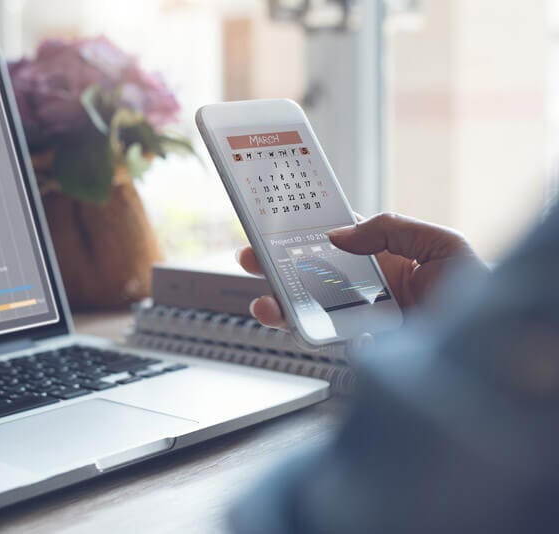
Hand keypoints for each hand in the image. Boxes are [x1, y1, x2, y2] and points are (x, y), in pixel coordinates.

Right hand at [238, 212, 487, 328]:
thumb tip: (338, 233)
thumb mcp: (442, 244)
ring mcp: (362, 318)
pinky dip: (312, 334)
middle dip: (276, 264)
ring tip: (264, 302)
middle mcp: (369, 287)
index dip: (302, 226)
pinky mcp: (363, 346)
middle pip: (310, 273)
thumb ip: (391, 229)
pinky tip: (309, 326)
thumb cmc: (480, 291)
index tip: (273, 217)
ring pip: (310, 309)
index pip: (334, 236)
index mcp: (385, 257)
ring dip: (280, 304)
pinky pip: (329, 340)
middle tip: (249, 255)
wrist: (493, 348)